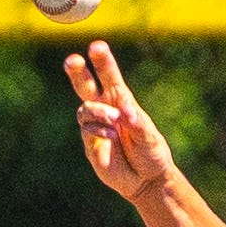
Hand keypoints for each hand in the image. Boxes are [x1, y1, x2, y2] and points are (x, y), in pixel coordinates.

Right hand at [65, 41, 175, 202]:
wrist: (147, 180)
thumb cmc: (151, 153)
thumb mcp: (149, 135)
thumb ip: (136, 121)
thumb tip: (122, 112)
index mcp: (121, 100)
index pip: (109, 76)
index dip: (102, 61)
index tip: (97, 46)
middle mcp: (105, 109)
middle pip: (85, 85)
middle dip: (78, 72)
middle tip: (74, 60)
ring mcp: (96, 126)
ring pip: (85, 108)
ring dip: (99, 111)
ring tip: (116, 120)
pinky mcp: (90, 143)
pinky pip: (87, 129)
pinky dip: (99, 130)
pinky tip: (112, 136)